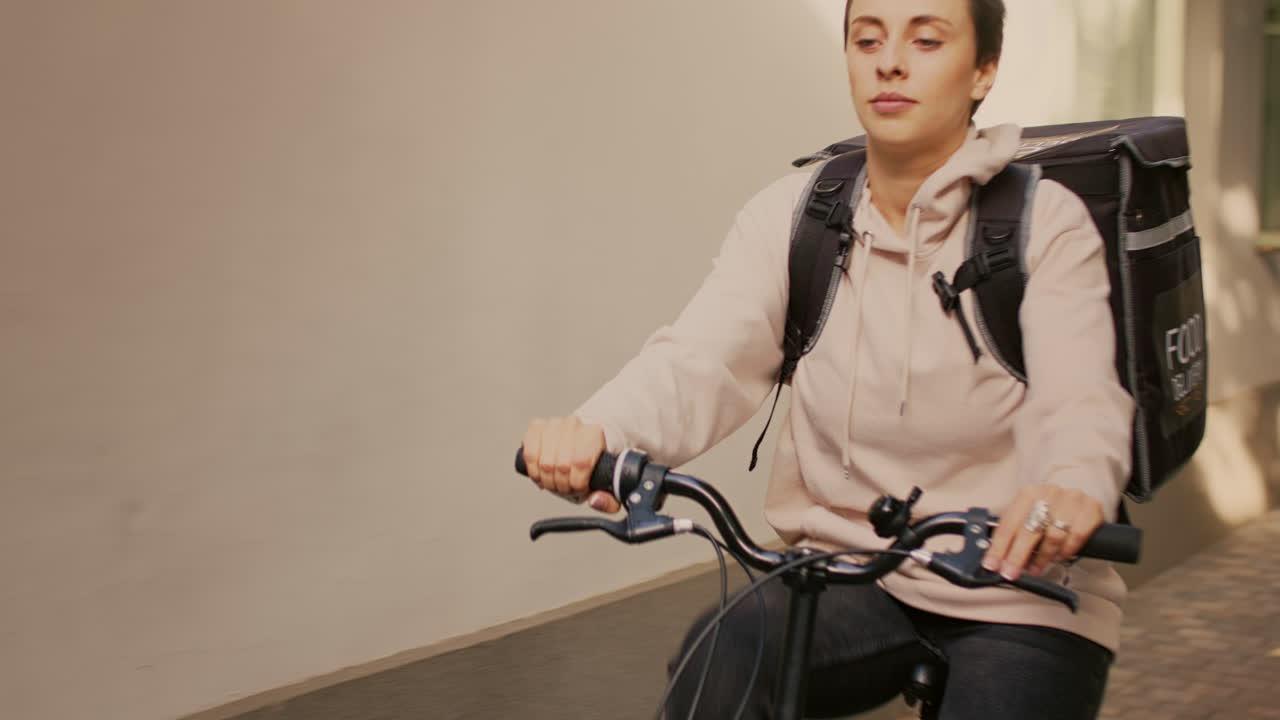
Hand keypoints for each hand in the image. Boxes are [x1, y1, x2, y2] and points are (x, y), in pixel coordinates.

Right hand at [521, 417, 620, 512]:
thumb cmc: (593, 462)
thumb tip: (594, 500)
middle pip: (561, 466)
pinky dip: (533, 471)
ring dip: (547, 481)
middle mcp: (574, 424)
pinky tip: (540, 475)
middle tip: (565, 488)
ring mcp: (553, 424)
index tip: (579, 488)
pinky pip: (530, 455)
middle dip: (562, 485)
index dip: (577, 483)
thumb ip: (609, 499)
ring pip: (545, 463)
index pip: (581, 463)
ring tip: (554, 483)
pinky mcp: (536, 426)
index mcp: (594, 433)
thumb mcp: (607, 481)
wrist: (580, 440)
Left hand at [982, 485, 1103, 580]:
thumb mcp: (1027, 516)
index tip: (993, 565)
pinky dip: (1066, 551)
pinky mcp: (1091, 508)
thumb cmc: (1049, 511)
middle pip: (1029, 530)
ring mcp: (1072, 499)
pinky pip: (1077, 536)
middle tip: (1011, 573)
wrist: (1078, 499)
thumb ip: (1012, 534)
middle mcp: (1049, 493)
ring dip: (1043, 557)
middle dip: (1017, 556)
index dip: (998, 547)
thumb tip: (996, 559)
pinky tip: (1059, 557)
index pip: (1008, 524)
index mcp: (1028, 494)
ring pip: (1054, 536)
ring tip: (1037, 567)